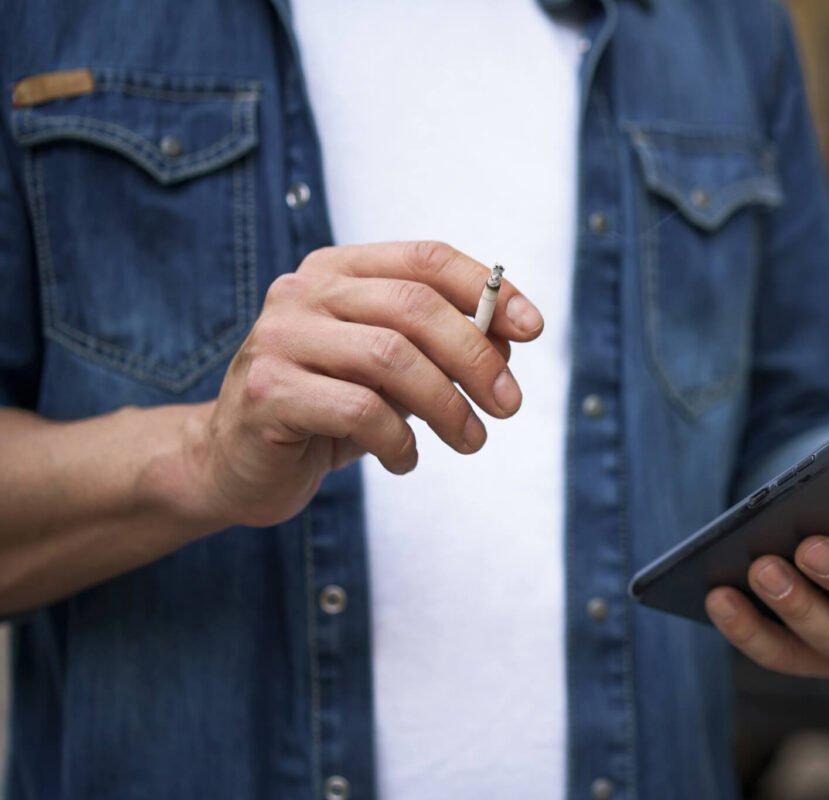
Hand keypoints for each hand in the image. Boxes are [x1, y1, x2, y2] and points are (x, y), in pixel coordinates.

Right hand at [178, 241, 543, 528]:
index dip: (488, 290)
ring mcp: (279, 338)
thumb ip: (439, 347)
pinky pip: (360, 409)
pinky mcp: (267, 391)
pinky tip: (405, 459)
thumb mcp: (389, 372)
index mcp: (337, 270)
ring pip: (391, 356)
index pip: (426, 258)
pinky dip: (399, 441)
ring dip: (447, 405)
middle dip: (477, 358)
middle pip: (414, 307)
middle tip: (509, 404)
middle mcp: (304, 291)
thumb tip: (511, 338)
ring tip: (471, 440)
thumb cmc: (324, 410)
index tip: (533, 328)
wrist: (231, 462)